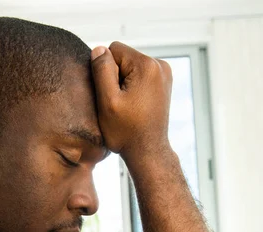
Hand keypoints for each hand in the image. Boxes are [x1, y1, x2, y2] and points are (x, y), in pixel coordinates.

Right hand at [90, 42, 172, 159]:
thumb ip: (102, 70)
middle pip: (123, 57)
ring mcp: (164, 74)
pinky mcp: (163, 83)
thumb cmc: (126, 131)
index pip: (113, 49)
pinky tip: (134, 105)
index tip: (112, 94)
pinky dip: (132, 87)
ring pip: (130, 67)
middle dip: (115, 76)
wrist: (148, 151)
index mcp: (147, 65)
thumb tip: (99, 49)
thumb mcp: (107, 101)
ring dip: (123, 83)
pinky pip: (139, 75)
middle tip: (119, 102)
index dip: (105, 71)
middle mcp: (160, 65)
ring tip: (127, 106)